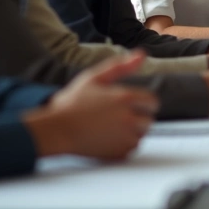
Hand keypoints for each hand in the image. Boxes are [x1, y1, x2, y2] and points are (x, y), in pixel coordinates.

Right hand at [24, 52, 157, 159]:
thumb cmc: (72, 103)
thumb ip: (120, 66)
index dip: (142, 103)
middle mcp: (129, 118)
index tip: (129, 104)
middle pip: (149, 120)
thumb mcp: (94, 78)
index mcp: (125, 98)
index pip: (152, 102)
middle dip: (137, 118)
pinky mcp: (119, 153)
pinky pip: (131, 148)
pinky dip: (123, 145)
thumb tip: (142, 54)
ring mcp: (124, 138)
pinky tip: (107, 139)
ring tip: (110, 127)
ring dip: (131, 132)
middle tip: (116, 117)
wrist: (55, 130)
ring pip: (141, 135)